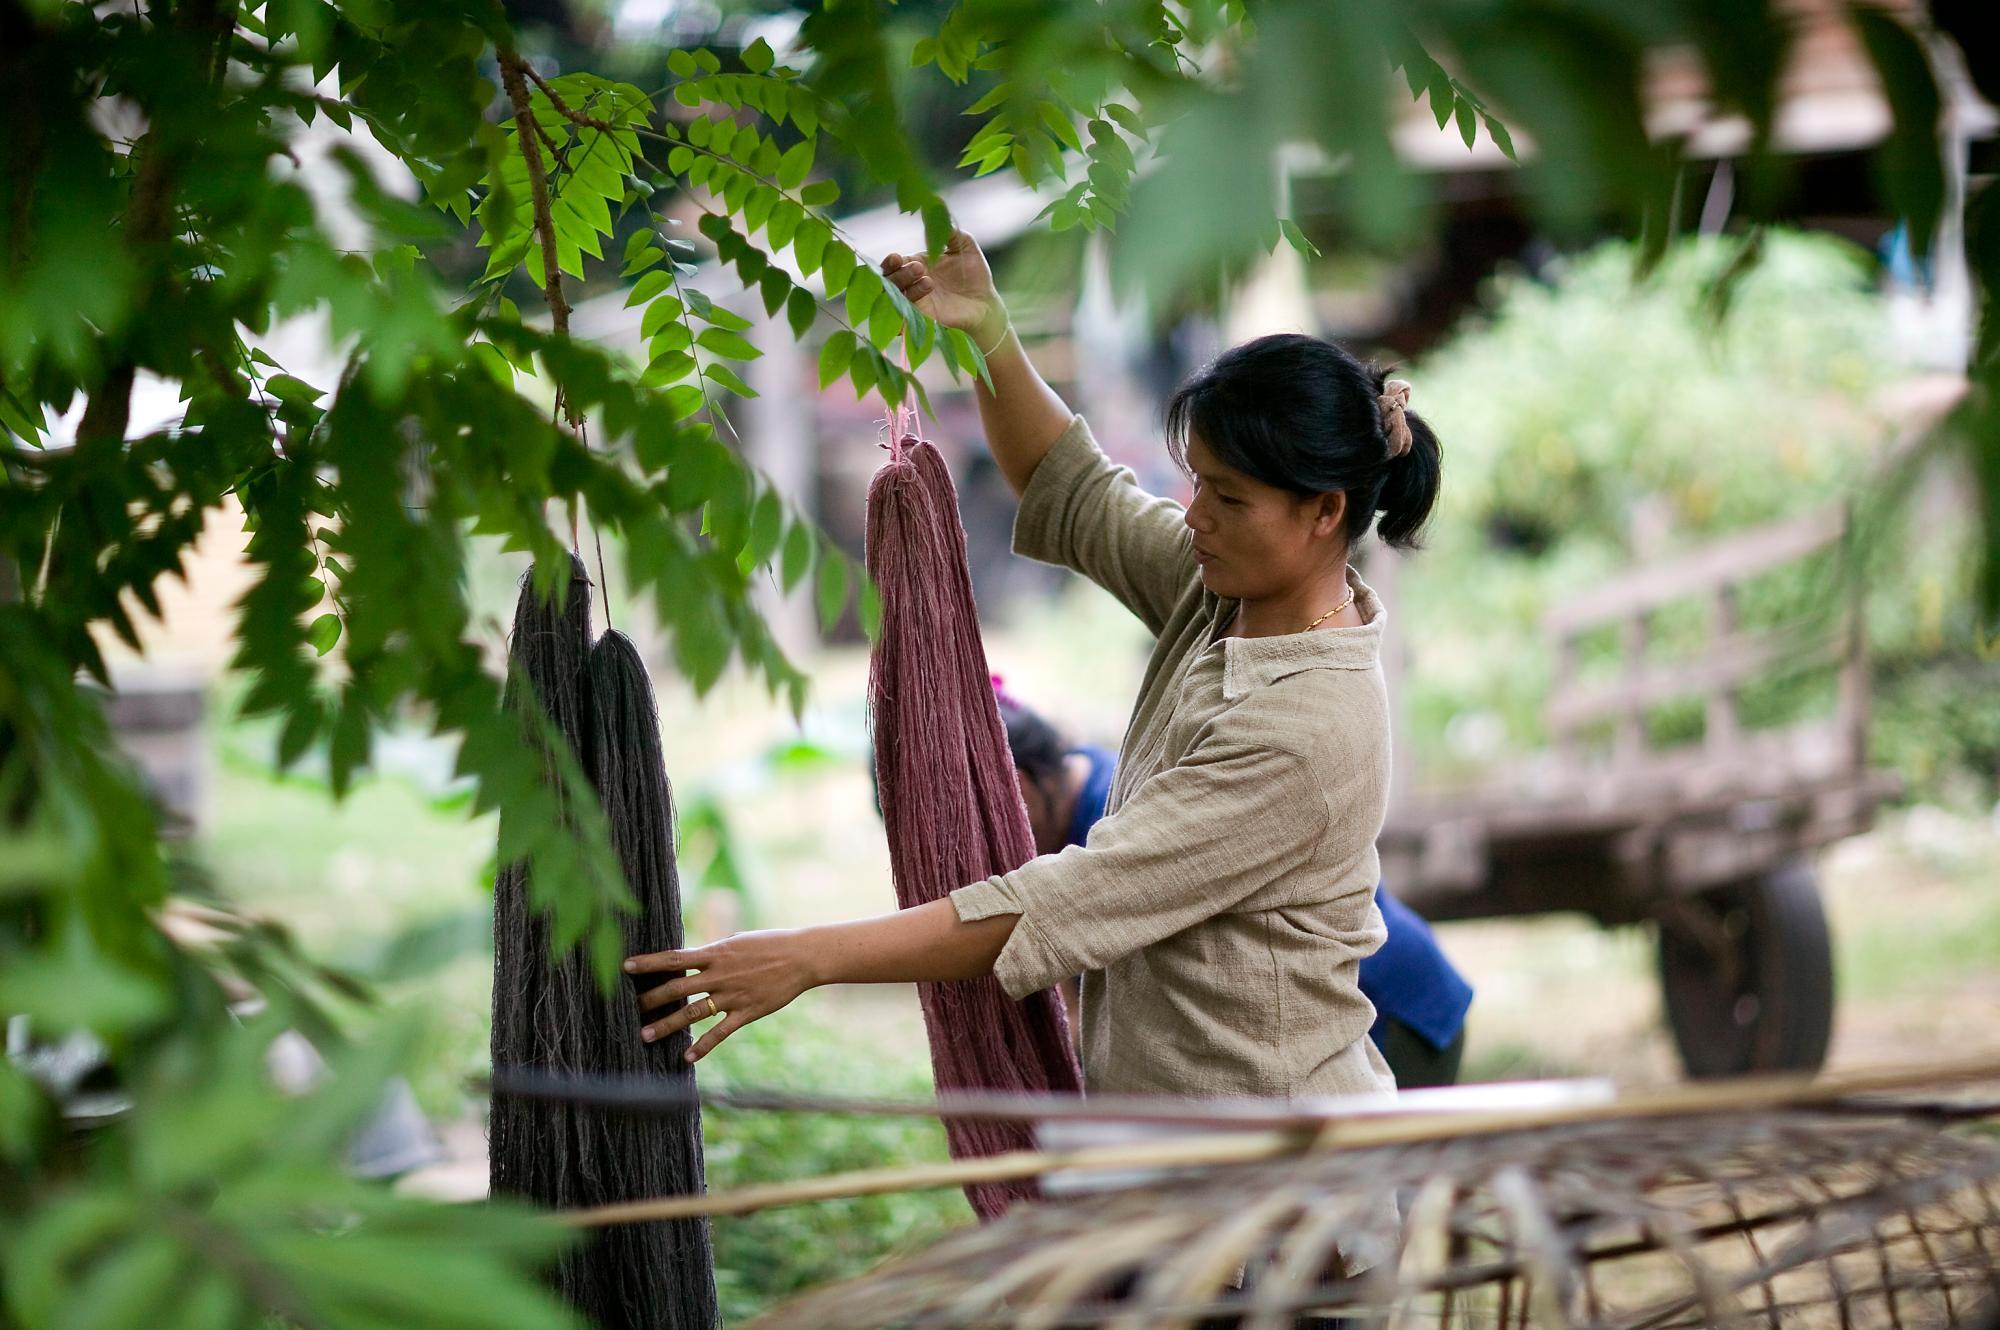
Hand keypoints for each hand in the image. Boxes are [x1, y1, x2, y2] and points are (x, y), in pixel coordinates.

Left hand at [625, 929, 816, 1062]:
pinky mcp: (747, 1011)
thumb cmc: (770, 944)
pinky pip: (720, 1032)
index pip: (674, 958)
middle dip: (650, 999)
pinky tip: (687, 1057)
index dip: (649, 963)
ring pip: (692, 1012)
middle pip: (676, 988)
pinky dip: (703, 1046)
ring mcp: (732, 994)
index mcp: (715, 952)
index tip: (626, 966)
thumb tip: (691, 957)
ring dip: (667, 1025)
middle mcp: (719, 974)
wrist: (802, 956)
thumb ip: (713, 951)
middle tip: (628, 1009)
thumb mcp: (737, 941)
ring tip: (645, 1036)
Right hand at [881, 230, 1007, 347]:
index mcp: (917, 264)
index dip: (892, 261)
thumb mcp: (964, 246)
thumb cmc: (974, 274)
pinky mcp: (923, 319)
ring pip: (896, 297)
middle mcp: (911, 284)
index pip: (895, 263)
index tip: (898, 257)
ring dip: (908, 288)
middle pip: (889, 280)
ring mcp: (916, 302)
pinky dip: (905, 312)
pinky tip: (921, 304)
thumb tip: (935, 203)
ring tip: (930, 281)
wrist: (985, 302)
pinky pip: (905, 317)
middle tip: (918, 267)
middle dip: (898, 273)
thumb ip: (949, 229)